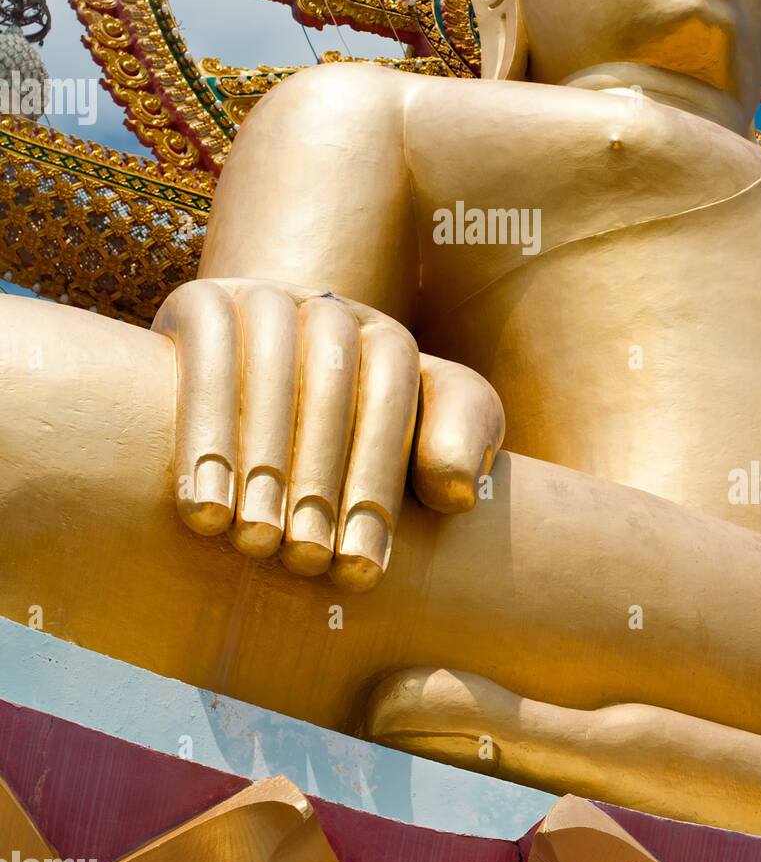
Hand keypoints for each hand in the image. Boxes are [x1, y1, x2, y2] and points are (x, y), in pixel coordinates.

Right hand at [152, 279, 503, 591]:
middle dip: (320, 475)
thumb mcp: (419, 435)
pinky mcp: (201, 300)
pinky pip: (204, 358)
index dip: (376, 478)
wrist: (248, 394)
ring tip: (256, 540)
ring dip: (262, 458)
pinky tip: (204, 507)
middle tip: (306, 559)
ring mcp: (262, 297)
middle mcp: (330, 309)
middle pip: (330, 380)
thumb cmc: (349, 439)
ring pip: (267, 367)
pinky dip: (204, 433)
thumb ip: (459, 447)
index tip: (359, 565)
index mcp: (388, 341)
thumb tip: (458, 493)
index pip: (391, 396)